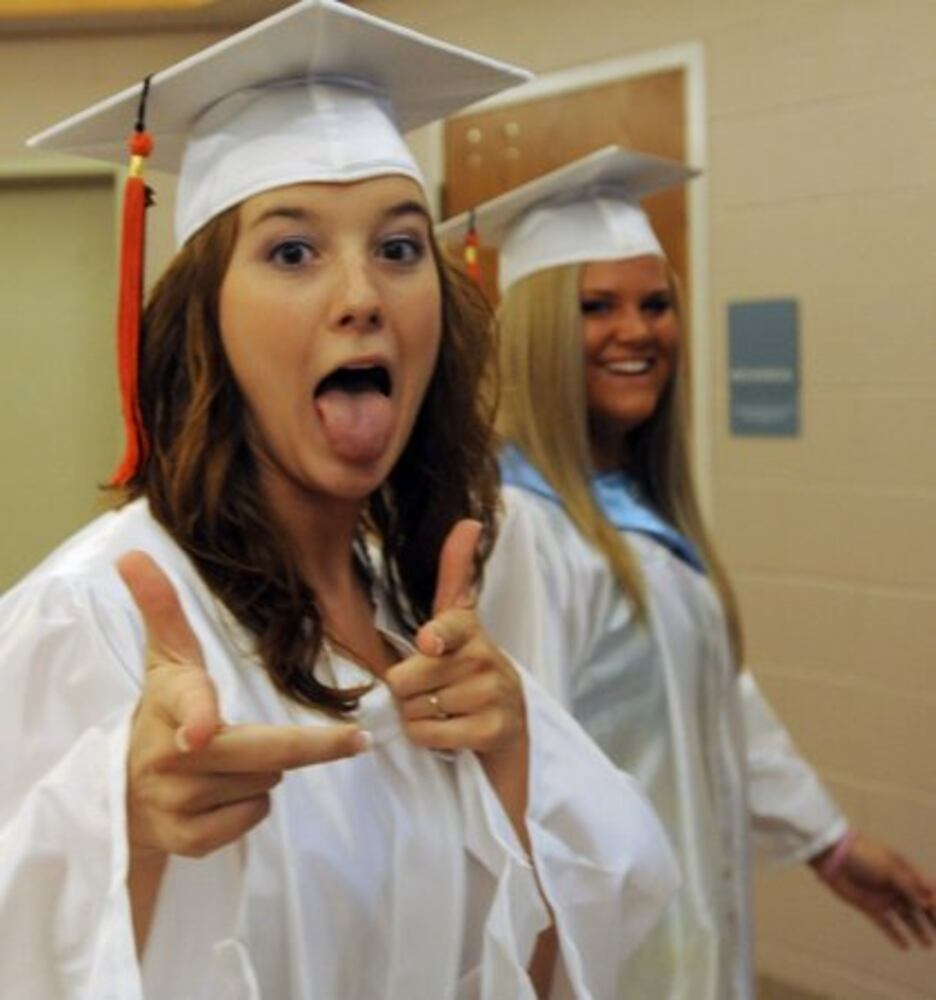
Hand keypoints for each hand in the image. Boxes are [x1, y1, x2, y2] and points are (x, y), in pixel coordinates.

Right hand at [118, 550, 368, 859]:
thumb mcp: (165, 661)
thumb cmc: (160, 714)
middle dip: (315, 746)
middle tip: (355, 739)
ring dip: (265, 773)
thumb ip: (161, 608)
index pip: (188, 705)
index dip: (199, 718)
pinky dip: (251, 807)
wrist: (119, 794)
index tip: (202, 732)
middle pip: (264, 755)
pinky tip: (224, 795)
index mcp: (168, 702)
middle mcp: (168, 755)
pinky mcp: (186, 842)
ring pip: (265, 785)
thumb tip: (132, 553)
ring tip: (230, 763)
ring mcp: (176, 803)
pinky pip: (252, 819)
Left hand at [385, 520, 526, 759]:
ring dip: (417, 716)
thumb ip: (455, 572)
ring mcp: (492, 695)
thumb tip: (470, 521)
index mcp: (468, 629)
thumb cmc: (468, 667)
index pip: (450, 627)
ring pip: (415, 710)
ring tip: (443, 709)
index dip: (436, 636)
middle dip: (406, 691)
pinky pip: (429, 736)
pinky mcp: (492, 730)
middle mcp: (484, 657)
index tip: (429, 643)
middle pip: (406, 679)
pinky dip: (427, 739)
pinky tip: (449, 730)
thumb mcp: (458, 620)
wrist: (509, 722)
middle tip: (429, 690)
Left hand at [813, 832, 935, 948]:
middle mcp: (897, 886)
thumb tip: (928, 904)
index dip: (935, 901)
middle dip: (932, 919)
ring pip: (906, 917)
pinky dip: (895, 935)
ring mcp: (884, 897)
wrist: (833, 857)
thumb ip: (909, 887)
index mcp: (904, 871)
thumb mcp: (890, 869)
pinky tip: (904, 947)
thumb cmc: (864, 856)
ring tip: (927, 944)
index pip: (926, 889)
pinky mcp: (870, 906)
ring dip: (918, 930)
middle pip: (919, 906)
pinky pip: (886, 924)